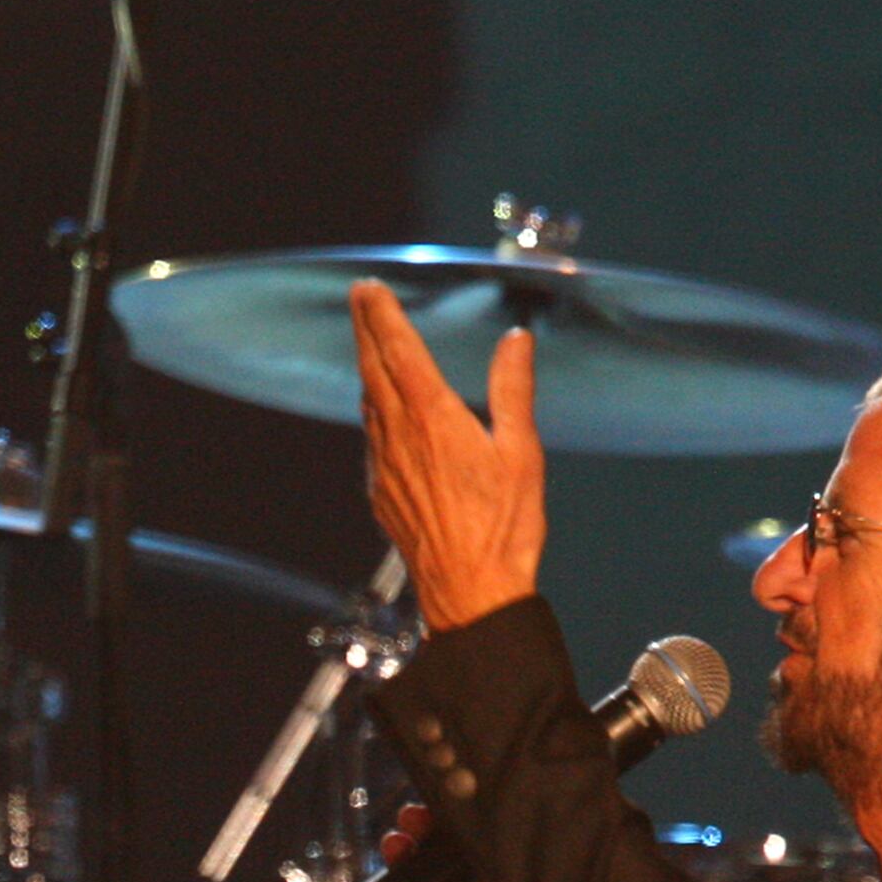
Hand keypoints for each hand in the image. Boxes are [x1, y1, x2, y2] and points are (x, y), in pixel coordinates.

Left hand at [352, 280, 545, 630]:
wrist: (470, 593)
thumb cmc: (502, 528)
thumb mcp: (521, 452)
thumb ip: (513, 390)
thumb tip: (515, 342)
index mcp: (433, 418)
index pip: (399, 350)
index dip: (382, 314)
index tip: (370, 288)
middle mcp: (398, 437)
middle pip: (373, 369)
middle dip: (366, 328)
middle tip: (360, 298)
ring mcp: (383, 467)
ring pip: (368, 403)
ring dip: (368, 366)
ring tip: (370, 342)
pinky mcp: (381, 493)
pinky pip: (372, 438)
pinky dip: (374, 408)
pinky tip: (381, 407)